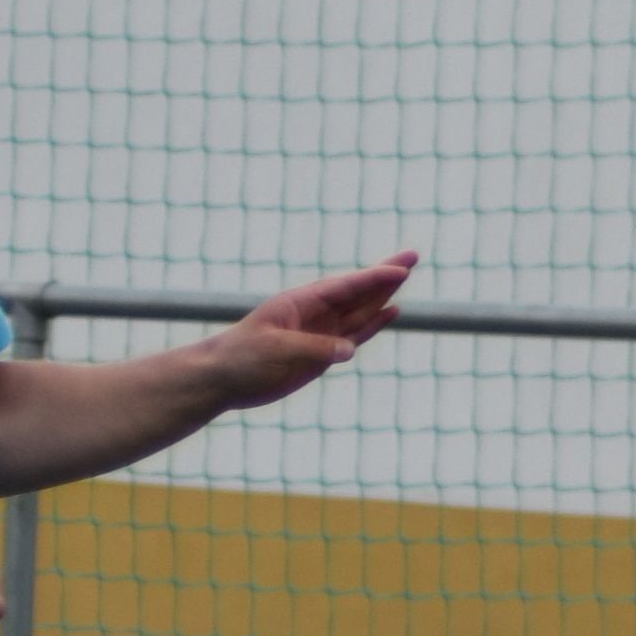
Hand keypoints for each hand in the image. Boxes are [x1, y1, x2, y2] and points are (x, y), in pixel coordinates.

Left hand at [200, 254, 416, 411]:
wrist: (222, 379)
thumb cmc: (241, 357)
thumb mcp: (274, 349)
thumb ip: (313, 348)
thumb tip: (349, 350)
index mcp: (300, 303)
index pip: (345, 287)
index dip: (374, 278)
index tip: (401, 270)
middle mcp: (315, 313)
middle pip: (358, 291)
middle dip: (385, 274)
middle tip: (414, 256)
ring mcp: (321, 333)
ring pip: (361, 310)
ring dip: (384, 294)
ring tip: (406, 276)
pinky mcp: (322, 354)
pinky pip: (356, 335)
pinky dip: (375, 323)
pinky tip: (391, 311)